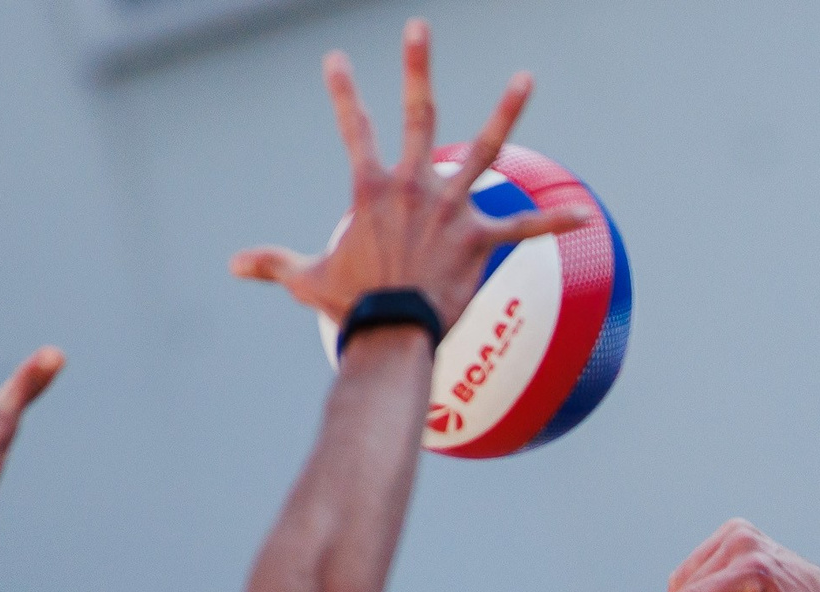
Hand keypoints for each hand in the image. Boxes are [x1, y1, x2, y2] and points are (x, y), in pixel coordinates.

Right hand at [232, 19, 590, 327]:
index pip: (352, 127)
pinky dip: (555, 222)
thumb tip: (232, 265)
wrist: (390, 333)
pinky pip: (525, 227)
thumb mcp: (306, 279)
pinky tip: (586, 216)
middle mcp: (414, 186)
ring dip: (507, 110)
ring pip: (485, 147)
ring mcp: (452, 210)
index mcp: (371, 188)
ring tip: (525, 76)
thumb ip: (273, 264)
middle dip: (416, 67)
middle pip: (418, 113)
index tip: (335, 58)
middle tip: (419, 26)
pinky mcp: (481, 240)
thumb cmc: (349, 305)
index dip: (341, 90)